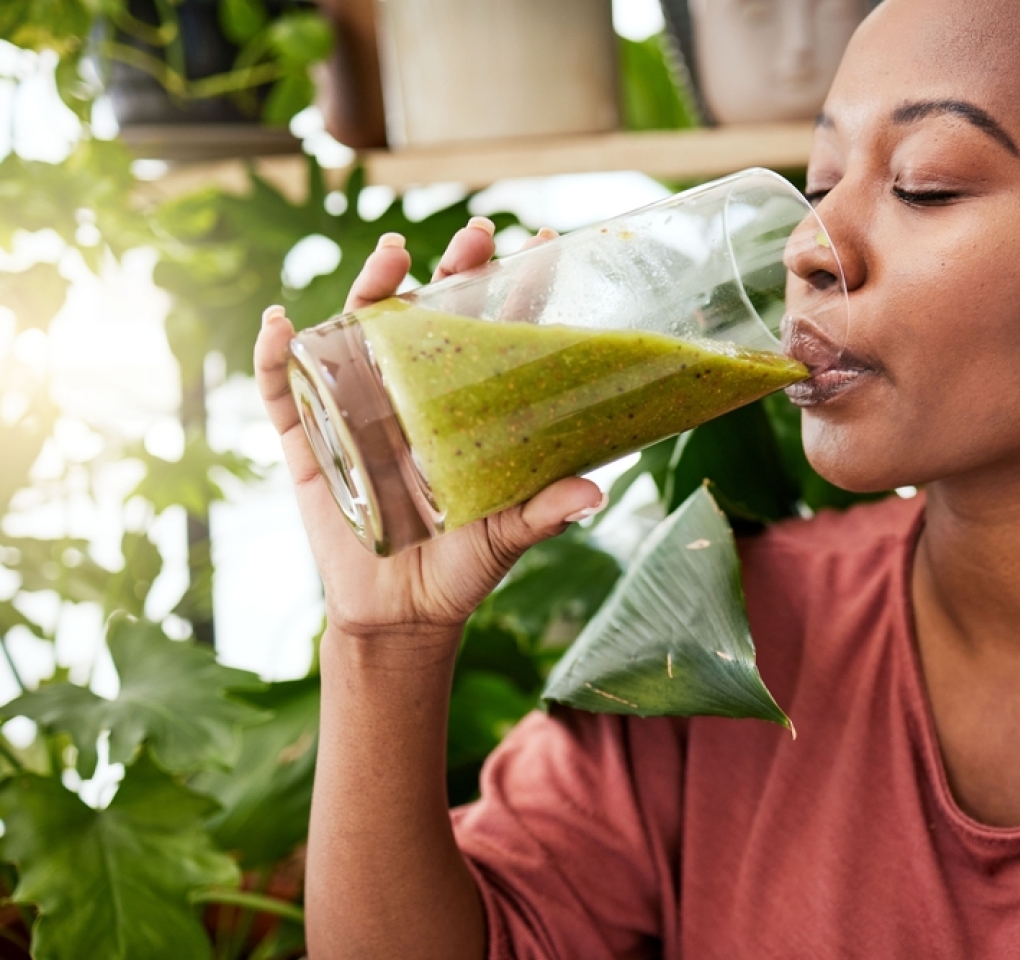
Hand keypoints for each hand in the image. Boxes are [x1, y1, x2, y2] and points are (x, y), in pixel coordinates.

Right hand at [253, 220, 601, 647]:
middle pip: (428, 316)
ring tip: (391, 255)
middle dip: (449, 268)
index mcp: (461, 409)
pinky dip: (274, 356)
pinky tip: (279, 323)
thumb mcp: (506, 537)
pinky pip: (284, 391)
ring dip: (369, 288)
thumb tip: (596, 492)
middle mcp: (410, 397)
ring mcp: (357, 412)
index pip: (492, 334)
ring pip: (357, 332)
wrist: (400, 616)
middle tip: (476, 237)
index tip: (543, 240)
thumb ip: (545, 511)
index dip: (515, 287)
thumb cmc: (460, 568)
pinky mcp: (310, 442)